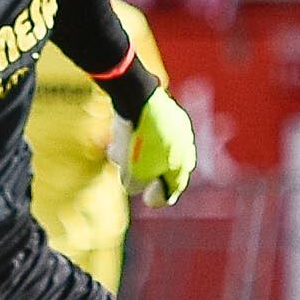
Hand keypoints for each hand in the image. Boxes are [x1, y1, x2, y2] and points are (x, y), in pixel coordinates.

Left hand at [128, 87, 199, 205]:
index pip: (175, 186)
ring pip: (156, 146)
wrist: (138, 97)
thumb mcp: (132, 172)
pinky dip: (136, 137)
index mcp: (182, 164)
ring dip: (137, 155)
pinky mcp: (163, 110)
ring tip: (115, 155)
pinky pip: (150, 129)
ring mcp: (176, 126)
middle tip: (139, 182)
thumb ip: (134, 184)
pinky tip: (117, 138)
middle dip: (151, 175)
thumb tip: (133, 184)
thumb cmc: (137, 140)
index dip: (161, 197)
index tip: (150, 202)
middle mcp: (184, 146)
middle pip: (167, 166)